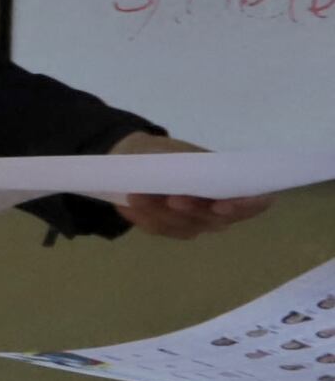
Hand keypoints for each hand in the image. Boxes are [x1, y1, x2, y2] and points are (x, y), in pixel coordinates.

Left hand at [105, 129, 273, 240]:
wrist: (140, 156)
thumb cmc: (173, 153)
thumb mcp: (187, 152)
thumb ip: (198, 164)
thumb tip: (200, 169)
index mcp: (233, 192)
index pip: (251, 206)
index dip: (244, 208)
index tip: (224, 203)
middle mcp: (216, 214)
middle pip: (211, 221)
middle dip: (193, 211)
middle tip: (176, 199)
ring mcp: (191, 224)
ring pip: (180, 226)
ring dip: (159, 213)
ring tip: (139, 196)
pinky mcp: (164, 227)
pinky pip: (155, 227)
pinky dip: (141, 217)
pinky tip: (128, 206)